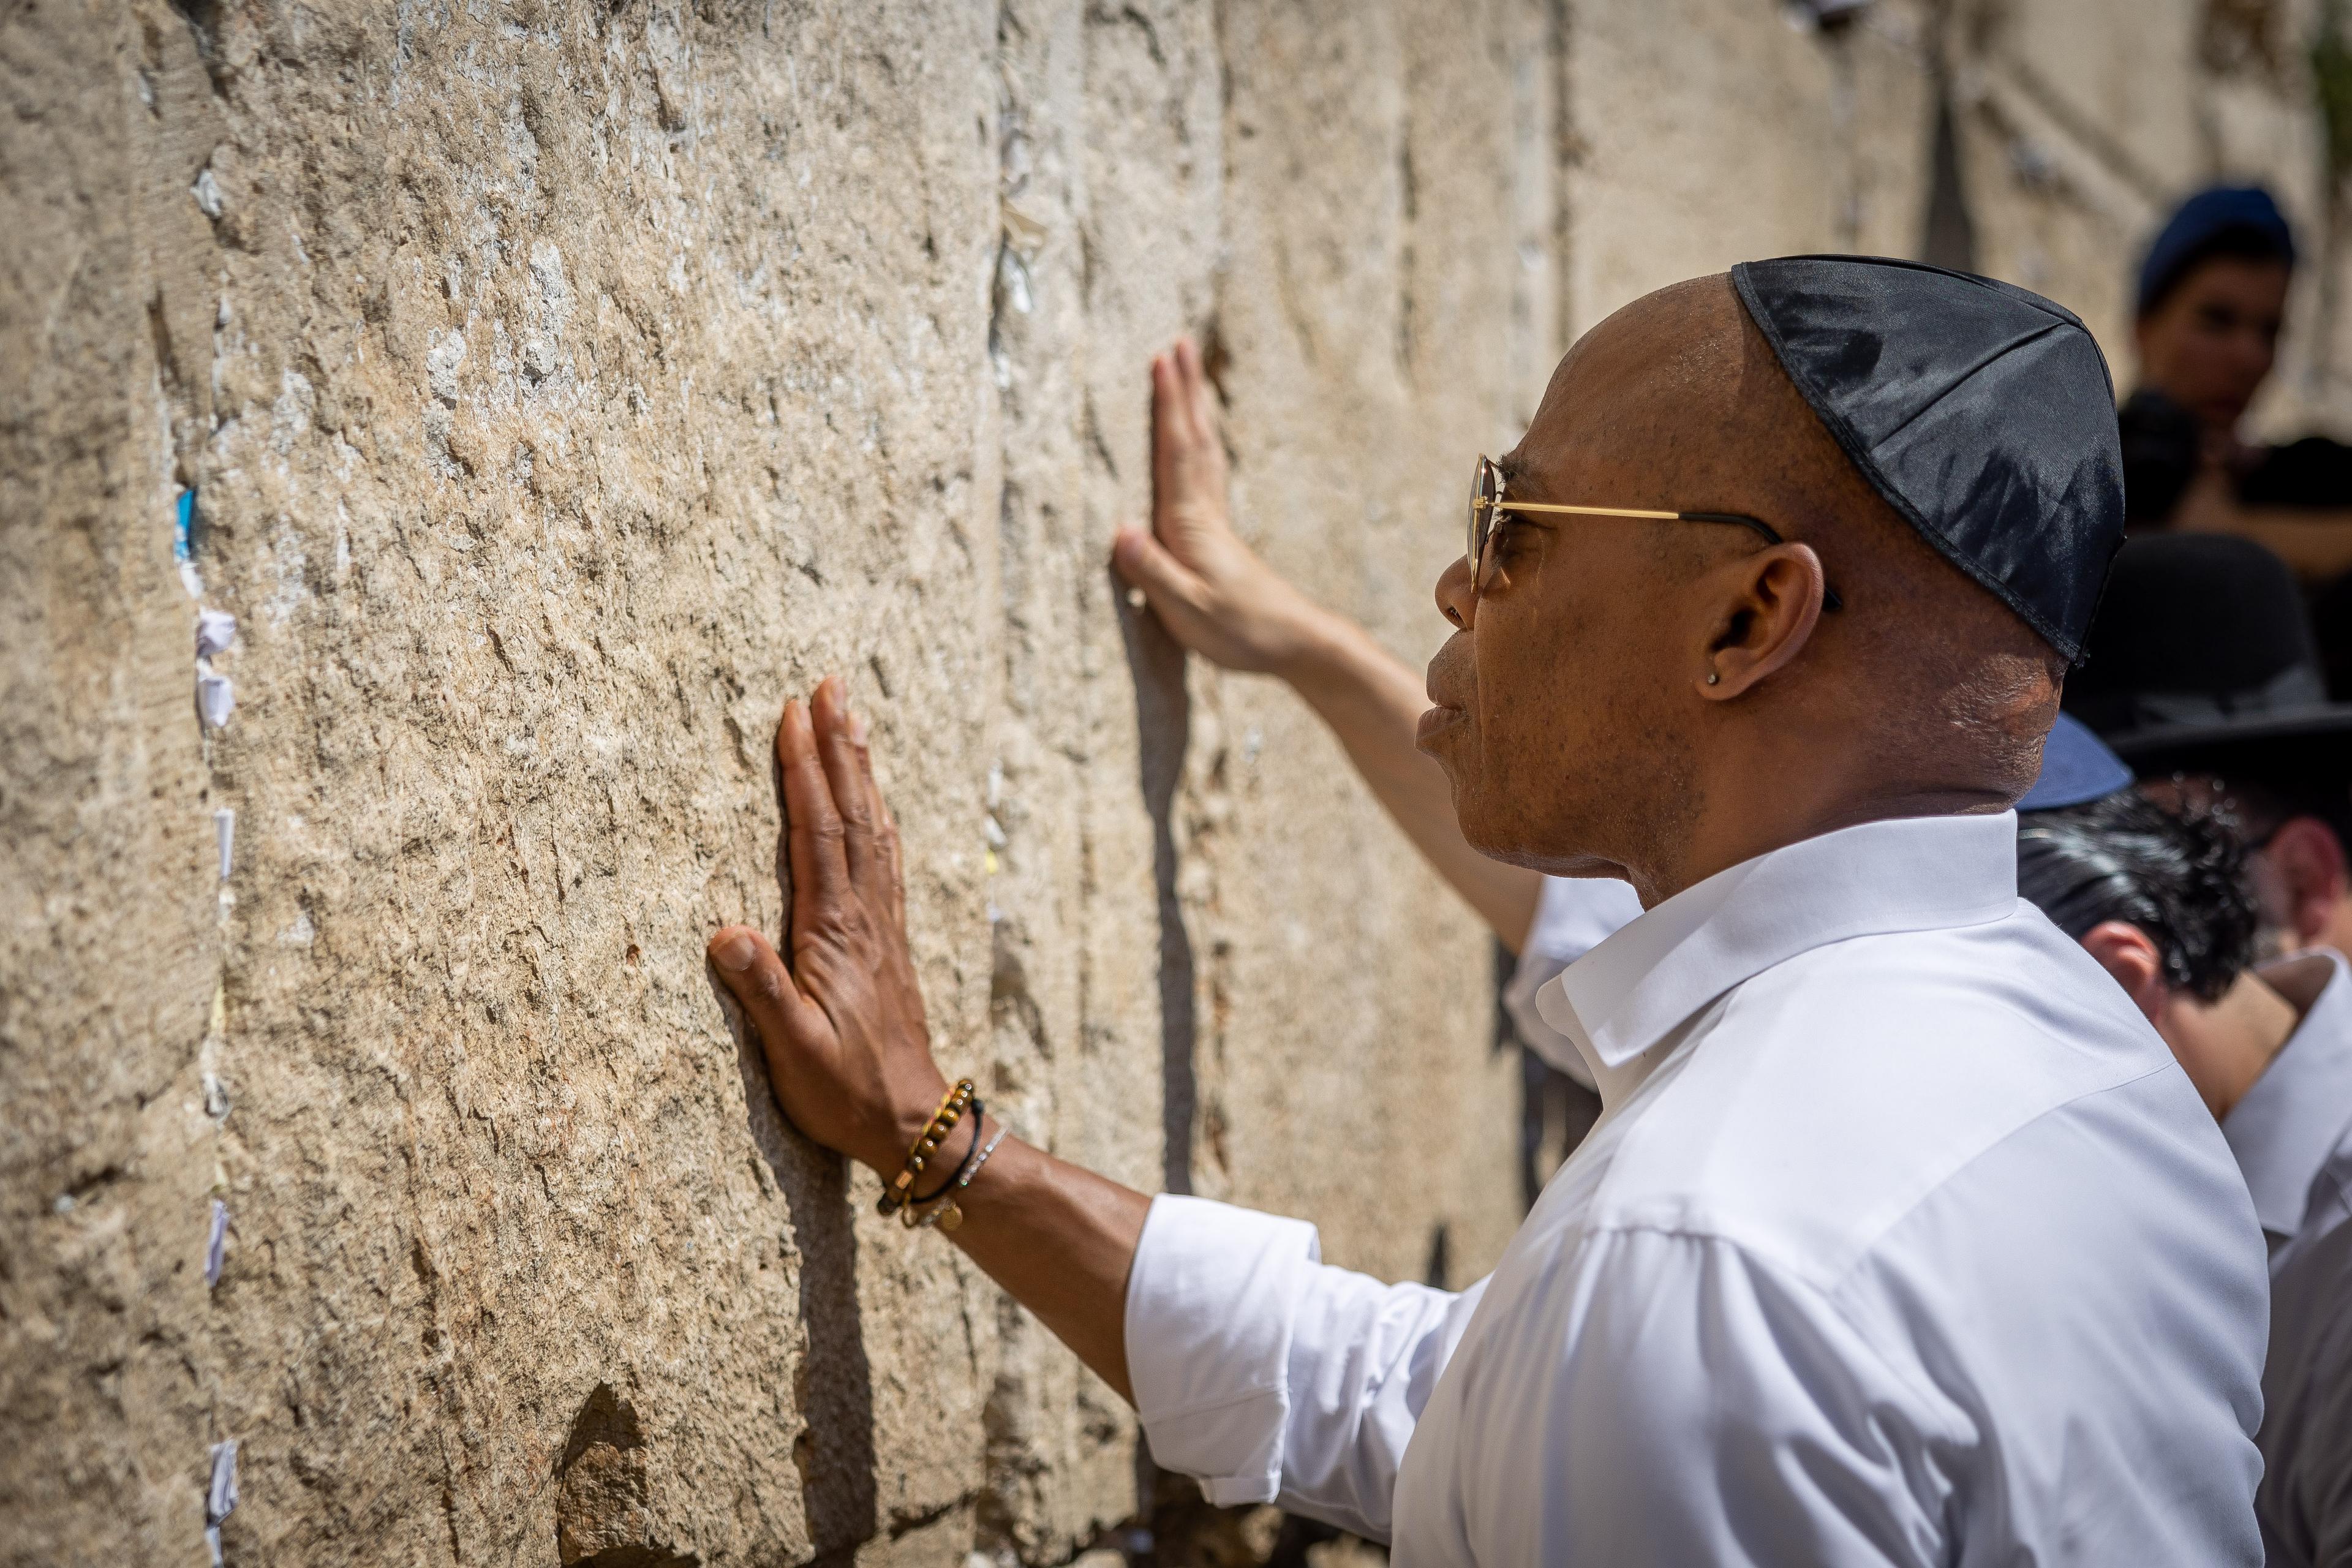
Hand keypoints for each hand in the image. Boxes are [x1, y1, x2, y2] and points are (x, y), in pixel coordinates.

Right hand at [708, 677, 947, 1175]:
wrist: (914, 1120)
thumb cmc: (847, 1092)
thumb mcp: (793, 1052)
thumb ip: (761, 991)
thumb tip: (723, 931)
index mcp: (835, 932)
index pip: (819, 832)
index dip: (805, 771)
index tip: (793, 714)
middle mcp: (864, 916)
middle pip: (852, 812)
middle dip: (838, 745)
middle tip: (831, 684)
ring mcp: (883, 924)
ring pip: (873, 827)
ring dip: (862, 769)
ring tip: (854, 717)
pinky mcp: (890, 940)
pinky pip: (885, 859)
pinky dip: (877, 815)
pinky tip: (876, 800)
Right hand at [1111, 337, 1327, 674]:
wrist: (1293, 643)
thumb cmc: (1239, 631)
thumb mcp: (1188, 611)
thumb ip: (1153, 573)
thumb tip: (1122, 530)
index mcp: (1192, 525)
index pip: (1176, 453)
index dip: (1168, 406)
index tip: (1161, 361)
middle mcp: (1205, 512)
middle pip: (1195, 438)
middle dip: (1185, 389)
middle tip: (1179, 343)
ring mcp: (1216, 521)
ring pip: (1204, 450)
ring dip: (1195, 408)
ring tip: (1188, 374)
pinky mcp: (1219, 535)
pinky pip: (1206, 471)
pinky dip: (1199, 441)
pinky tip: (1198, 438)